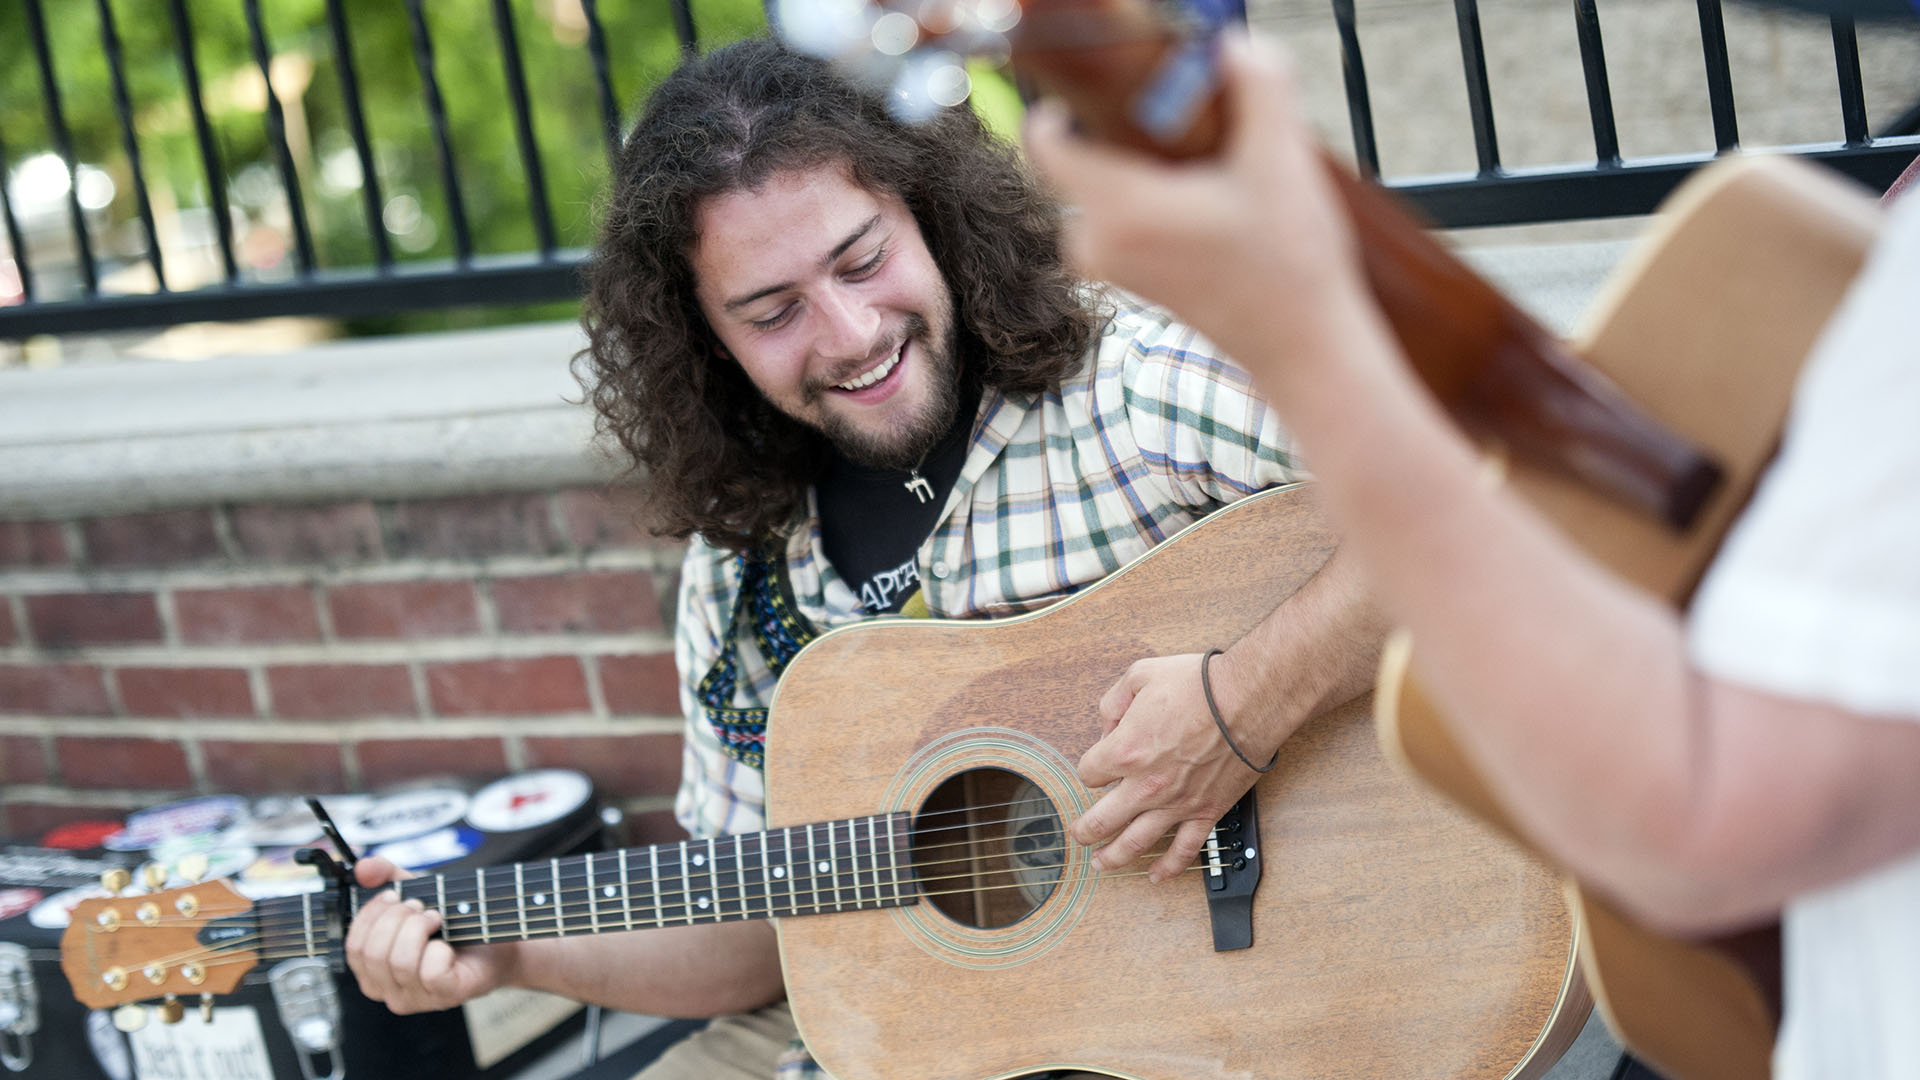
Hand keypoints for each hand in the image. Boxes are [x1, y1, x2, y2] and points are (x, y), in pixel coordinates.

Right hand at [343, 856, 517, 1013]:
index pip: (354, 946)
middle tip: (421, 907)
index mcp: (373, 970)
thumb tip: (363, 866)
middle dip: (397, 919)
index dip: (371, 915)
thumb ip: (387, 876)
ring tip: (436, 917)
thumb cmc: (453, 923)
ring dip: (419, 929)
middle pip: (373, 953)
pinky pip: (430, 972)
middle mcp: (388, 990)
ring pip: (400, 962)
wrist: (498, 942)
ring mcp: (415, 998)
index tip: (394, 895)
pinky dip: (439, 950)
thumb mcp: (418, 892)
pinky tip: (448, 944)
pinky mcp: (444, 997)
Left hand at [1022, 32, 1367, 368]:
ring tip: (1189, 163)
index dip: (1052, 112)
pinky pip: (1114, 226)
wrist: (1299, 345)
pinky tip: (1195, 197)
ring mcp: (1114, 269)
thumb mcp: (1282, 161)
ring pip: (1097, 197)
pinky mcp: (1130, 283)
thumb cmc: (1287, 265)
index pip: (1047, 148)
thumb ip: (1260, 86)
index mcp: (1121, 209)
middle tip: (1162, 118)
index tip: (1073, 91)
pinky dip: (1140, 204)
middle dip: (1109, 135)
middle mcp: (1103, 243)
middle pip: (1075, 167)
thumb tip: (1234, 47)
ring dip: (1130, 171)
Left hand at [1070, 651, 1275, 881]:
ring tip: (1103, 863)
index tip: (1099, 765)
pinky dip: (1169, 867)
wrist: (1250, 700)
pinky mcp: (1205, 812)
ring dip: (1114, 856)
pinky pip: (1183, 849)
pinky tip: (1157, 876)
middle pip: (1101, 820)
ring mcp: (1175, 803)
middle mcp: (1145, 785)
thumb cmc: (1200, 686)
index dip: (1091, 768)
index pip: (1088, 773)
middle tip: (1080, 835)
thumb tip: (1108, 724)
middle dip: (1086, 830)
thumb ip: (1114, 701)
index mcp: (1124, 751)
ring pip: (1135, 843)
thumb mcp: (1141, 674)